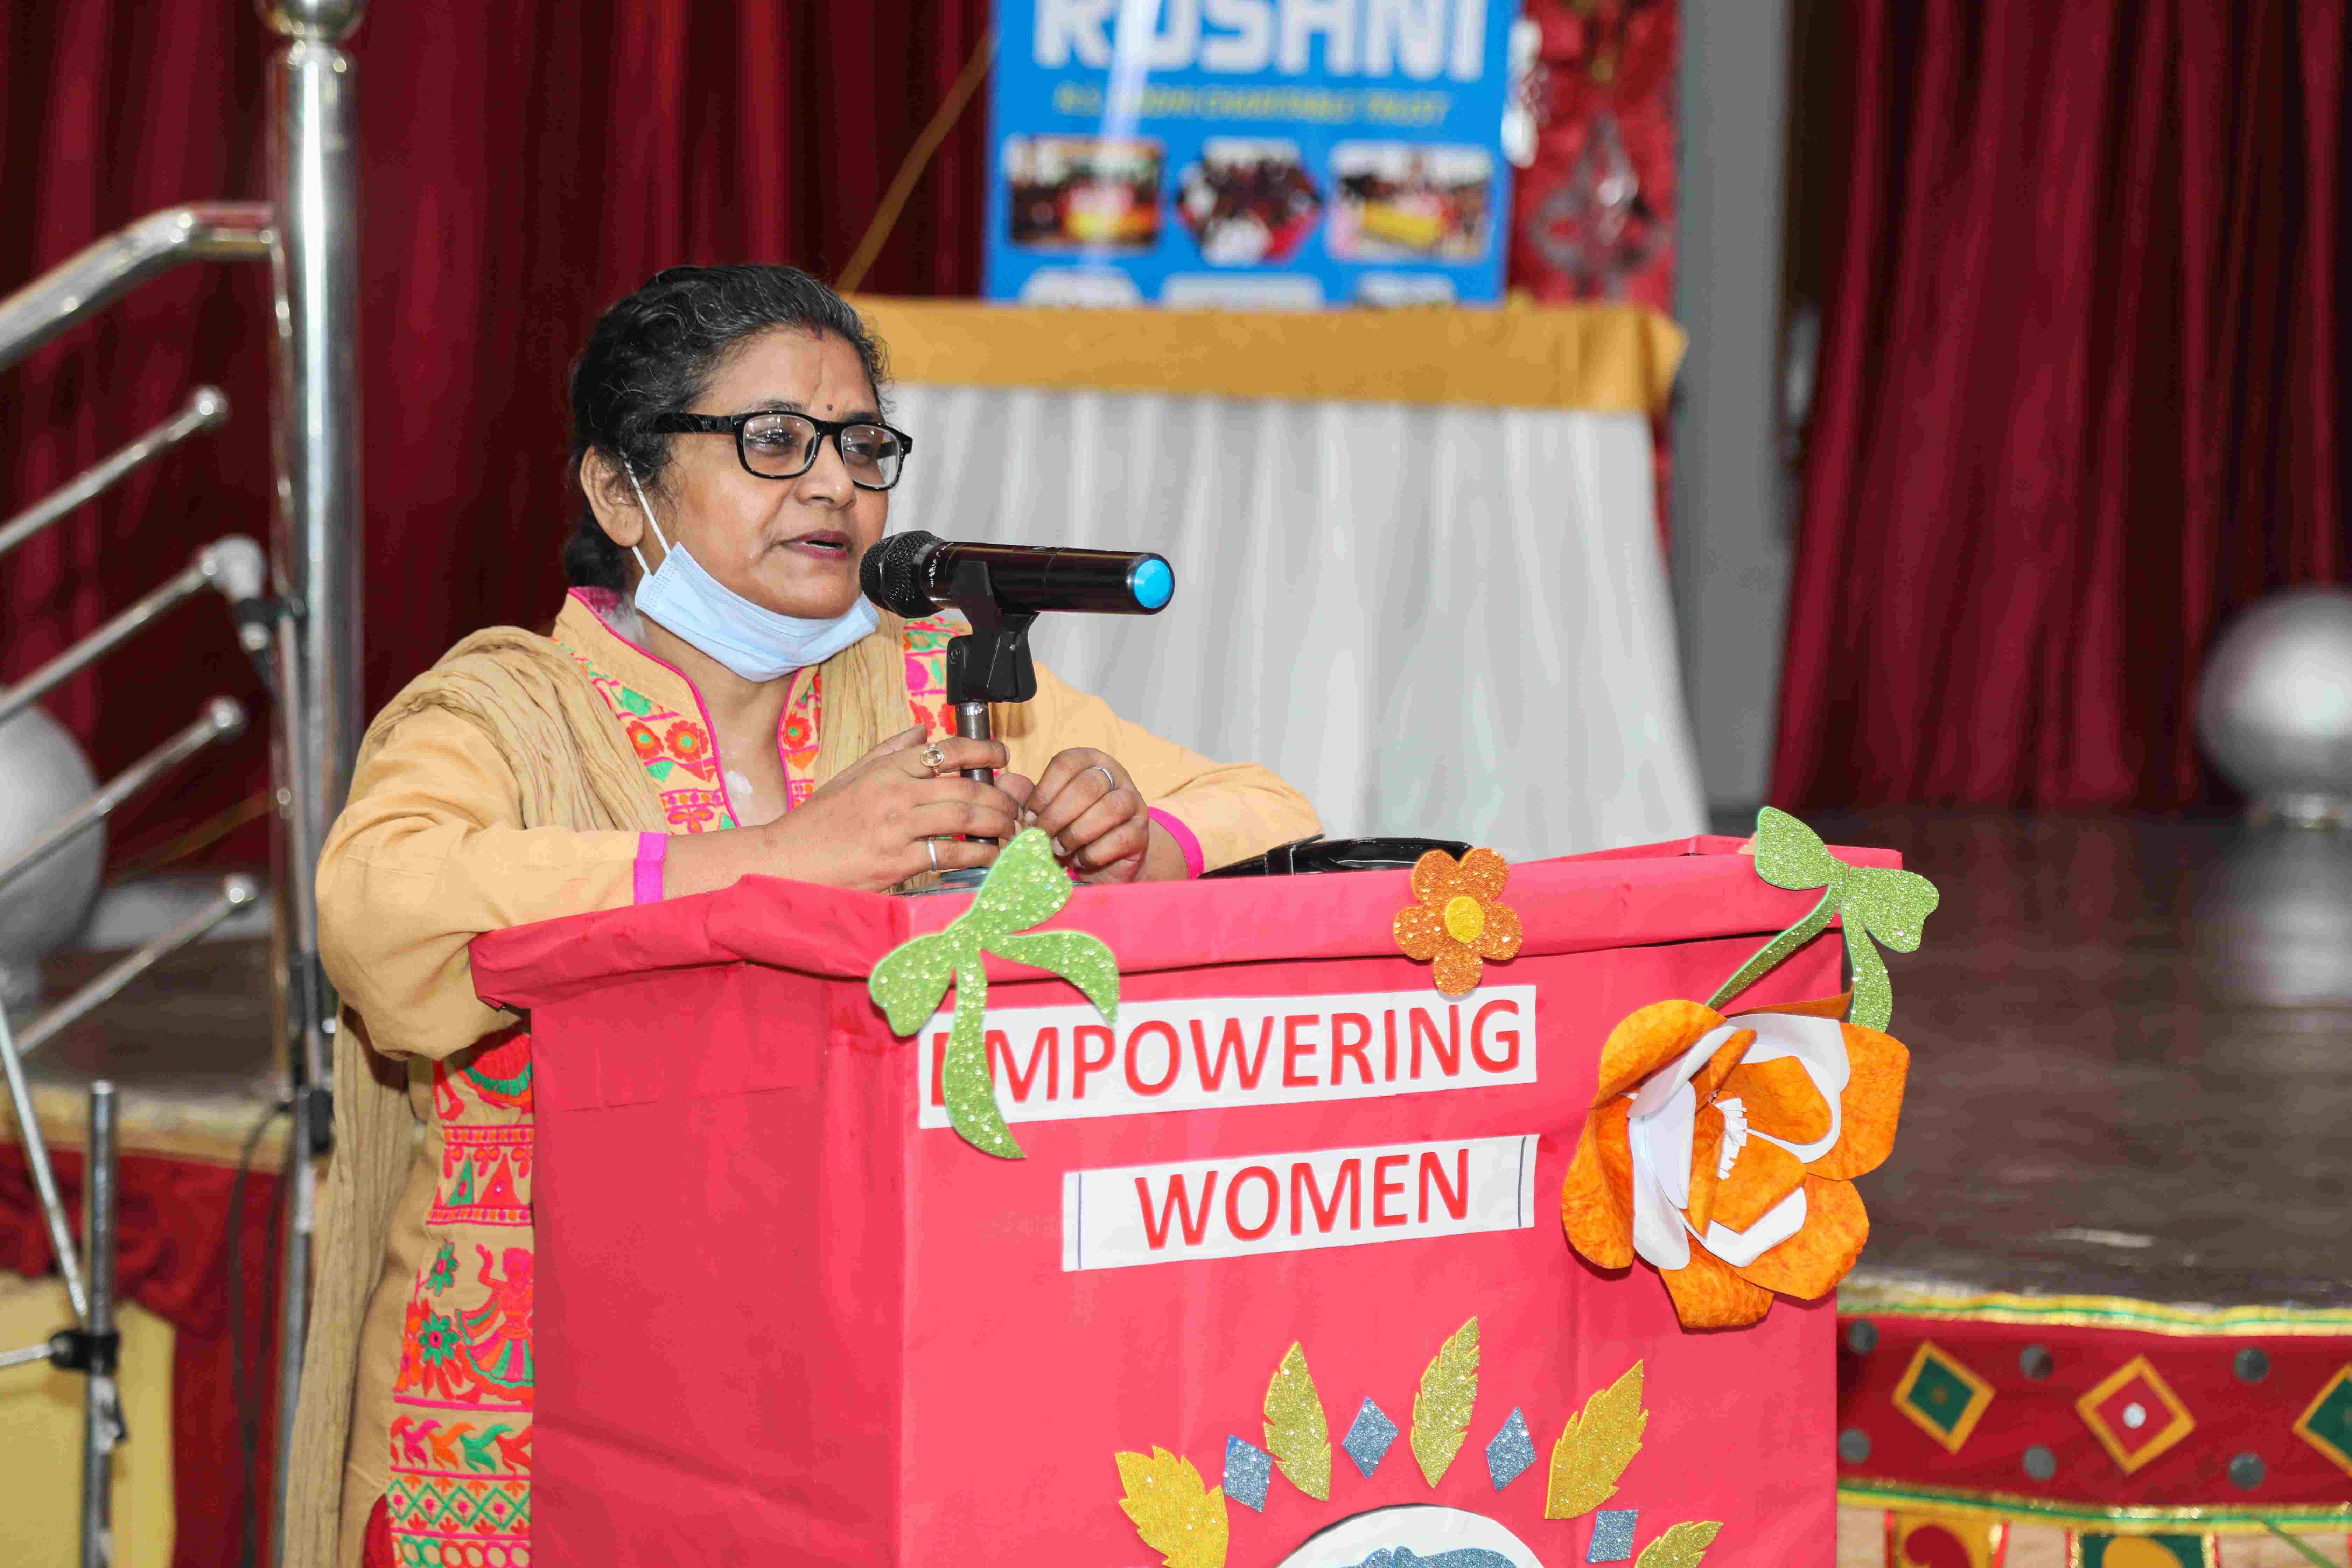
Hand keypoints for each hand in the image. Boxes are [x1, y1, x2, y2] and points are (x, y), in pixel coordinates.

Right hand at [767, 726, 1025, 889]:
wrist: (784, 862)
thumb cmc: (816, 823)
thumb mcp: (849, 777)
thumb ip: (888, 752)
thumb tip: (922, 730)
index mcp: (885, 770)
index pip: (944, 750)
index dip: (981, 749)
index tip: (1003, 755)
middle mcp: (894, 793)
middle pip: (963, 786)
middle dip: (999, 796)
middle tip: (1016, 805)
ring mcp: (896, 827)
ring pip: (962, 817)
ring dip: (995, 824)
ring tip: (1011, 830)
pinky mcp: (896, 862)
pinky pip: (949, 854)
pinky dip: (976, 855)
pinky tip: (991, 858)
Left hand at [1020, 748, 1150, 883]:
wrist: (1104, 860)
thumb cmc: (1070, 827)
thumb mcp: (1044, 810)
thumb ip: (1023, 796)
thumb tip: (1004, 783)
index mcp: (1090, 760)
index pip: (1067, 763)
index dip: (1044, 791)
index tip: (1029, 815)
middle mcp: (1116, 775)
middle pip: (1087, 786)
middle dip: (1057, 816)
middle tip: (1041, 837)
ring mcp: (1133, 802)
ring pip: (1107, 810)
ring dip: (1076, 834)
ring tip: (1059, 849)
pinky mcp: (1141, 832)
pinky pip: (1120, 839)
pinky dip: (1093, 853)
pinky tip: (1081, 859)